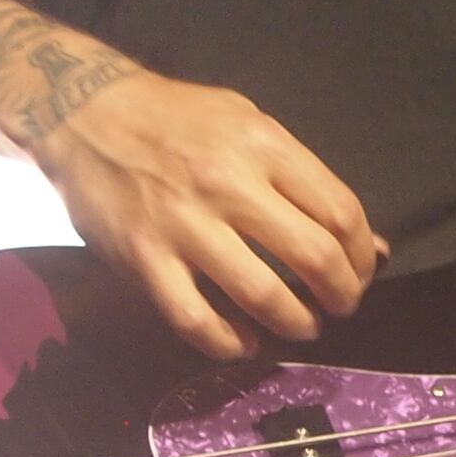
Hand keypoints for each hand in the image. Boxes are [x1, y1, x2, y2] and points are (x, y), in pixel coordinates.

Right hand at [34, 67, 383, 359]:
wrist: (84, 113)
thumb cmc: (178, 119)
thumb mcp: (250, 124)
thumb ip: (305, 180)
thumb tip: (371, 246)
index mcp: (262, 145)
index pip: (341, 212)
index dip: (362, 255)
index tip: (360, 272)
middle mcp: (228, 184)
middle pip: (314, 257)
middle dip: (343, 295)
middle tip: (341, 306)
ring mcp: (183, 225)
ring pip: (262, 295)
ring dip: (297, 323)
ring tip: (303, 325)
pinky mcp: (143, 258)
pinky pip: (194, 320)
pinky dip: (228, 343)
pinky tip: (245, 343)